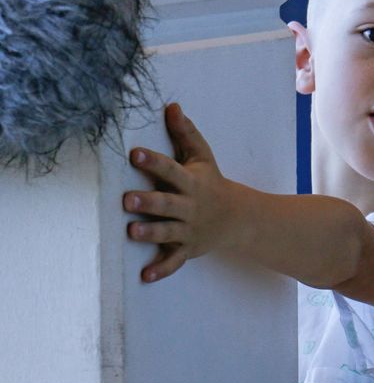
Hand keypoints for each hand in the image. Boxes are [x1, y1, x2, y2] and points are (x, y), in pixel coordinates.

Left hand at [123, 102, 229, 281]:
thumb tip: (171, 106)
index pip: (171, 170)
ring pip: (168, 232)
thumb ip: (185, 132)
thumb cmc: (210, 182)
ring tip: (131, 232)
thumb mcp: (202, 156)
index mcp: (190, 182)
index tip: (134, 153)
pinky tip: (144, 276)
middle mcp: (189, 207)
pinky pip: (174, 261)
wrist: (238, 218)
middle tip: (126, 199)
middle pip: (167, 204)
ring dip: (150, 233)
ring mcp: (189, 230)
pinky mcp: (187, 249)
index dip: (153, 162)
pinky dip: (161, 270)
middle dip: (148, 203)